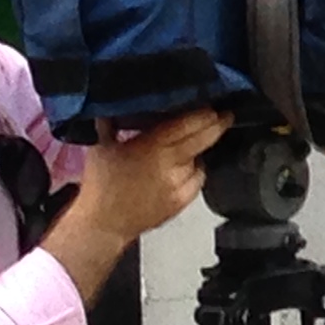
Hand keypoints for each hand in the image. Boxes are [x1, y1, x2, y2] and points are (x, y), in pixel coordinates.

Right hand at [74, 109, 229, 240]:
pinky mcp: (183, 201)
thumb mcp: (101, 146)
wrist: (104, 224)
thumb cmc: (101, 184)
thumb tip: (118, 101)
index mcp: (150, 147)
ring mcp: (179, 184)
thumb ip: (112, 121)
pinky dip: (196, 170)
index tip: (212, 104)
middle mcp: (169, 165)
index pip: (187, 124)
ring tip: (194, 143)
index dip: (204, 113)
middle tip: (223, 115)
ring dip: (200, 149)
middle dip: (217, 124)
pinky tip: (186, 167)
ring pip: (201, 159)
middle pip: (204, 138)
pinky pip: (199, 179)